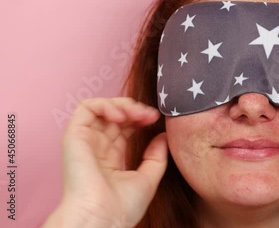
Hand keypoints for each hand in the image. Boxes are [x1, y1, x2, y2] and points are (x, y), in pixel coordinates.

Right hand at [44, 97, 166, 227]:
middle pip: (114, 116)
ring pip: (101, 107)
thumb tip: (163, 136)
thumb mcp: (148, 178)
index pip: (124, 128)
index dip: (140, 119)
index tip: (155, 119)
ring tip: (136, 113)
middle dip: (135, 109)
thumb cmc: (121, 206)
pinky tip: (121, 115)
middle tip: (150, 115)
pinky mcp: (74, 136)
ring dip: (122, 104)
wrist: (102, 217)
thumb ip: (156, 156)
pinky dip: (105, 104)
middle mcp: (96, 148)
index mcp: (109, 158)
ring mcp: (85, 141)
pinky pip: (86, 108)